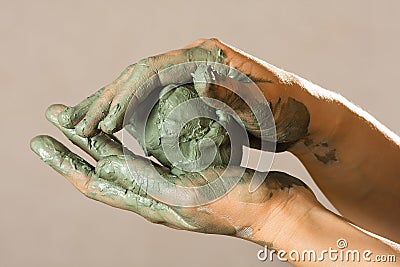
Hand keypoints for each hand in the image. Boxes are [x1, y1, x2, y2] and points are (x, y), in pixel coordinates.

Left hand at [31, 104, 319, 243]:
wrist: (276, 209)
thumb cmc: (238, 204)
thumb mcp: (187, 194)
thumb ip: (144, 181)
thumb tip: (101, 166)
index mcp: (151, 204)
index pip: (94, 182)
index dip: (65, 161)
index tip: (41, 139)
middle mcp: (155, 196)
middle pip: (104, 168)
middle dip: (76, 144)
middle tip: (56, 116)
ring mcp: (171, 185)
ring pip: (125, 158)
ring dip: (103, 138)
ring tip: (88, 119)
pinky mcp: (187, 174)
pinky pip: (150, 154)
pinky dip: (134, 138)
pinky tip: (134, 125)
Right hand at [58, 38, 313, 150]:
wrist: (303, 113)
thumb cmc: (291, 108)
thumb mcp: (268, 103)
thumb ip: (237, 93)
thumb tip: (201, 79)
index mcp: (208, 55)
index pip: (154, 69)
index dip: (125, 95)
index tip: (104, 122)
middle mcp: (194, 59)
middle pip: (139, 75)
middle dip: (106, 99)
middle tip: (74, 122)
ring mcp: (190, 74)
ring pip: (139, 87)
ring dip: (109, 106)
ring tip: (79, 123)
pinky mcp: (190, 91)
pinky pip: (150, 100)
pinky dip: (128, 114)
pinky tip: (109, 127)